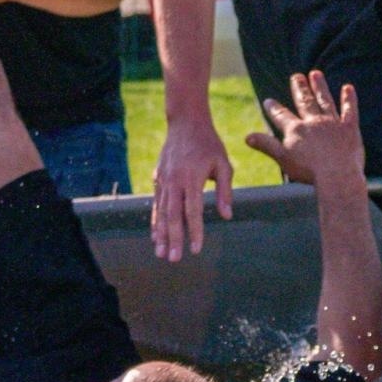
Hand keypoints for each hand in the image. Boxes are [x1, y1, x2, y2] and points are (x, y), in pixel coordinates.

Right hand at [151, 115, 232, 261]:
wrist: (185, 122)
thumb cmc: (209, 144)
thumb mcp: (223, 164)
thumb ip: (224, 190)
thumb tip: (226, 216)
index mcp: (192, 177)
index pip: (193, 210)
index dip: (194, 231)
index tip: (195, 249)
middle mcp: (175, 180)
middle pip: (172, 214)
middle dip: (173, 238)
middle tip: (173, 259)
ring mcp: (164, 179)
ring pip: (161, 211)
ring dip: (160, 233)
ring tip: (160, 253)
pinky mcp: (158, 178)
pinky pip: (156, 203)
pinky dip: (155, 221)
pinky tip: (155, 235)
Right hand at [246, 72, 363, 185]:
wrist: (337, 176)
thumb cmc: (308, 171)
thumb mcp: (282, 159)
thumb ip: (266, 145)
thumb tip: (247, 137)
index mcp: (296, 129)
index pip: (281, 115)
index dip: (273, 108)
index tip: (268, 101)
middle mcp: (313, 122)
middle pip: (305, 101)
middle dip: (299, 88)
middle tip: (296, 76)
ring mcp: (332, 123)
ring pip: (325, 101)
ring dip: (319, 86)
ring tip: (316, 73)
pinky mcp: (349, 128)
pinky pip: (349, 110)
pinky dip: (349, 99)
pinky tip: (348, 88)